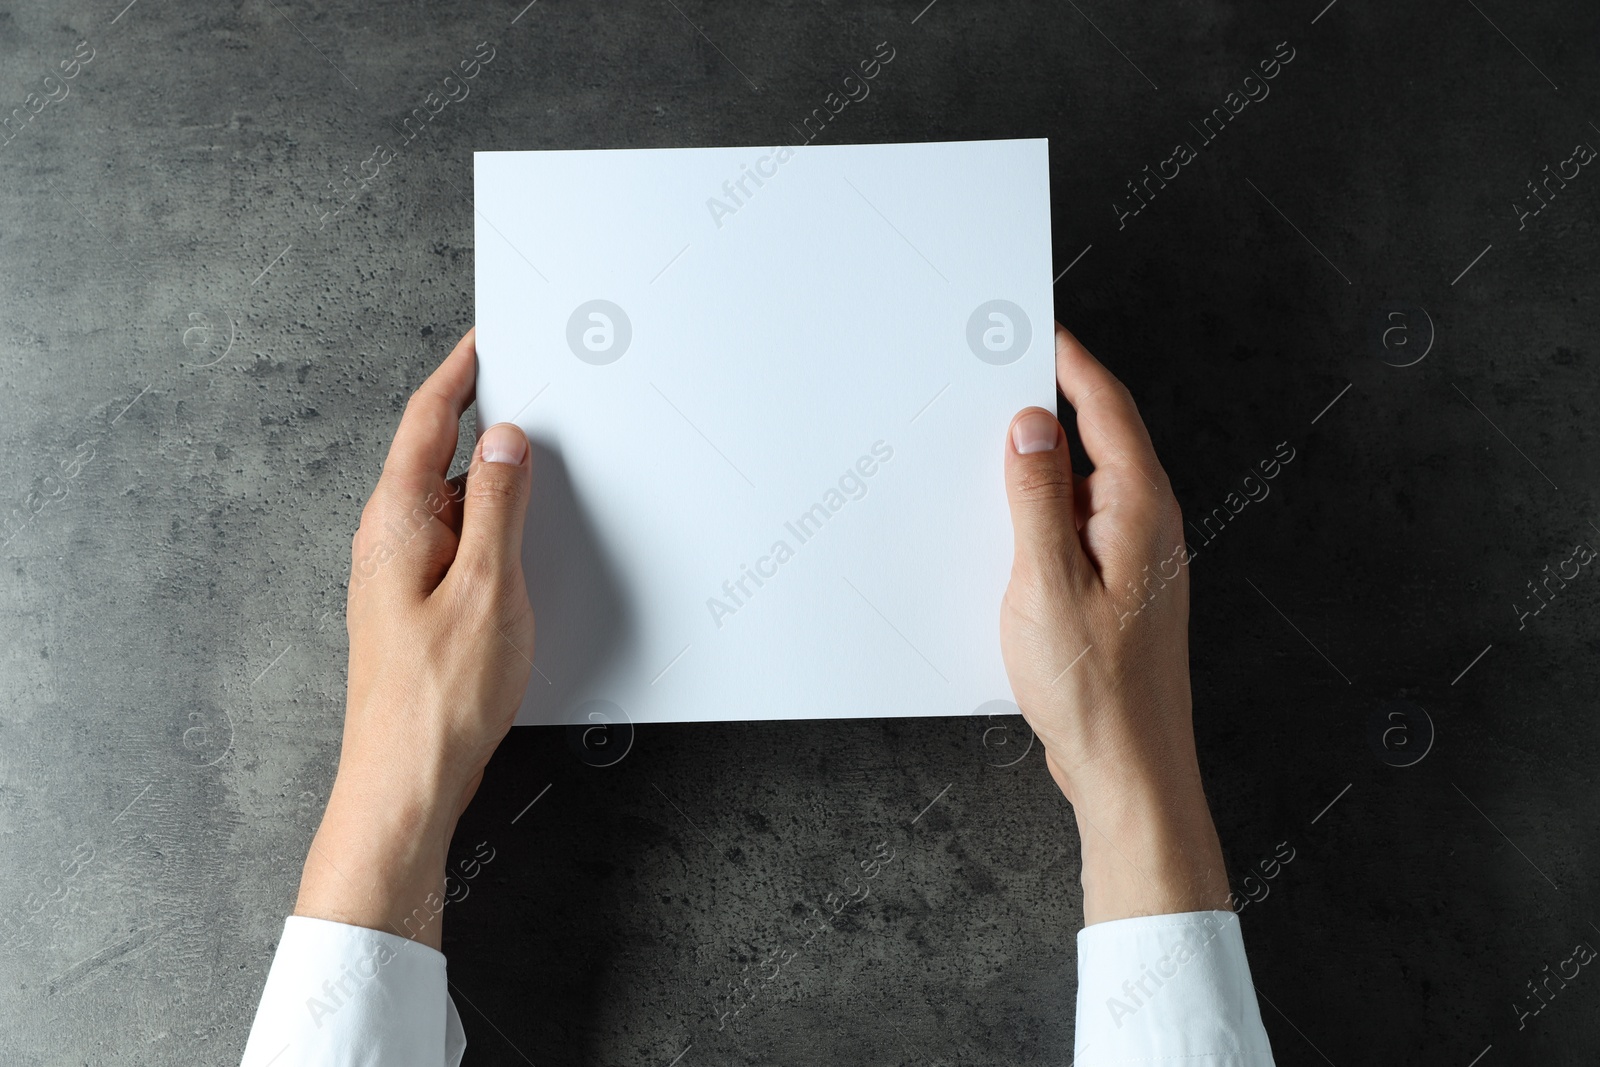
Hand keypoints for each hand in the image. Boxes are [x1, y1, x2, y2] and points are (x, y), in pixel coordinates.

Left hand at [293, 328, 534, 948]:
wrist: (408, 782)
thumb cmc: (440, 697)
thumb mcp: (486, 585)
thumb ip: (497, 505)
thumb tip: (504, 442)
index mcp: (395, 521)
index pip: (426, 420)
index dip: (459, 372)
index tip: (486, 339)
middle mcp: (389, 541)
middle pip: (435, 455)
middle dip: (483, 421)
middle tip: (531, 392)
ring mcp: (401, 576)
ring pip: (450, 503)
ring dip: (491, 481)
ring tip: (541, 467)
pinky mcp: (419, 607)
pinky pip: (457, 542)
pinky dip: (491, 526)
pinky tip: (524, 540)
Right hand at [999, 324, 1228, 924]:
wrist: (1128, 769)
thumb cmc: (1096, 691)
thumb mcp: (1047, 585)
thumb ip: (1037, 500)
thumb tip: (1031, 427)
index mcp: (1139, 511)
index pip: (1107, 411)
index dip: (1072, 364)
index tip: (1037, 331)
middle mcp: (1146, 526)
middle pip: (1100, 440)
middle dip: (1051, 405)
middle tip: (998, 376)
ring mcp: (1136, 559)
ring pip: (1085, 486)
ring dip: (1041, 466)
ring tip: (987, 452)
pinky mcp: (1117, 589)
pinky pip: (1078, 527)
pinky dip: (1043, 512)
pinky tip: (1004, 529)